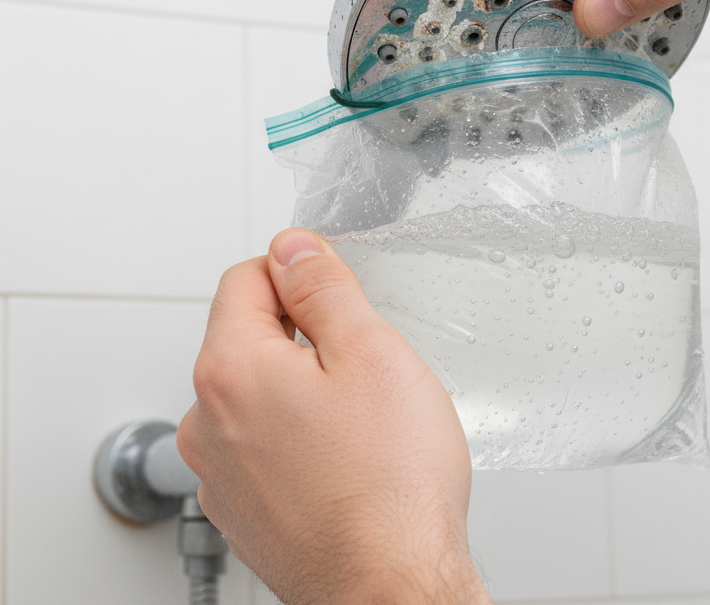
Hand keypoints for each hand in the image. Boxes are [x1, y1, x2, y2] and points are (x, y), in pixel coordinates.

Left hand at [177, 229, 490, 604]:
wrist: (391, 587)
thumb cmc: (388, 485)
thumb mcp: (370, 350)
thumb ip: (323, 287)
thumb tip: (293, 248)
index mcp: (231, 370)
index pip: (247, 277)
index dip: (300, 271)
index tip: (336, 291)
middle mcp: (209, 422)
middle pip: (250, 335)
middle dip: (305, 333)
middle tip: (365, 363)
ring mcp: (222, 473)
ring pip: (259, 392)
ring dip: (303, 387)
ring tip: (361, 420)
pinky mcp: (245, 509)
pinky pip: (264, 443)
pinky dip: (299, 435)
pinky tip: (347, 458)